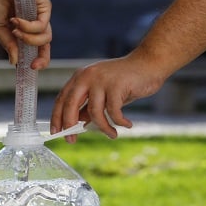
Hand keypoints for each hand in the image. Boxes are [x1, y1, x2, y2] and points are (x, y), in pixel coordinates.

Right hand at [0, 0, 51, 69]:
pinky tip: (16, 20)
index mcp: (21, 31)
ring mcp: (39, 16)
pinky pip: (42, 26)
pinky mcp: (45, 7)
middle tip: (33, 66)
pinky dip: (29, 27)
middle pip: (45, 48)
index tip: (26, 70)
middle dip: (42, 59)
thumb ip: (7, 43)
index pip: (32, 50)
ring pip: (45, 39)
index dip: (31, 61)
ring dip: (29, 39)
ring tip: (15, 29)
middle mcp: (32, 25)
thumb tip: (15, 62)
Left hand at [51, 52, 166, 141]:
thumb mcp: (103, 94)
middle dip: (69, 125)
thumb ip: (88, 106)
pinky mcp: (116, 85)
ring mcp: (101, 80)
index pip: (62, 99)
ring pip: (94, 112)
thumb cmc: (125, 81)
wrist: (149, 64)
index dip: (57, 117)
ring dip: (103, 128)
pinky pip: (113, 111)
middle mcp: (87, 76)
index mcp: (80, 77)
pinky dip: (119, 122)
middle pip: (70, 105)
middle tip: (71, 140)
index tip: (56, 132)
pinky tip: (127, 124)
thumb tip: (75, 125)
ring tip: (112, 134)